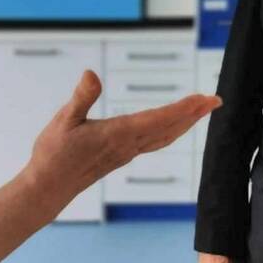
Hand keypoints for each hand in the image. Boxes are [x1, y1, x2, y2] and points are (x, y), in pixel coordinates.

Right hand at [23, 70, 220, 211]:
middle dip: (193, 114)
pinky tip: (171, 128)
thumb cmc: (53, 155)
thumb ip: (81, 97)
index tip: (205, 99)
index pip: (158, 119)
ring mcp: (126, 153)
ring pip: (164, 137)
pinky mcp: (121, 156)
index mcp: (117, 134)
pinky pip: (154, 142)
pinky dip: (169, 131)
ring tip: (200, 111)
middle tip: (215, 100)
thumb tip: (92, 73)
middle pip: (169, 128)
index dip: (184, 108)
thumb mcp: (63, 121)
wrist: (47, 189)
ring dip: (185, 123)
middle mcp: (127, 145)